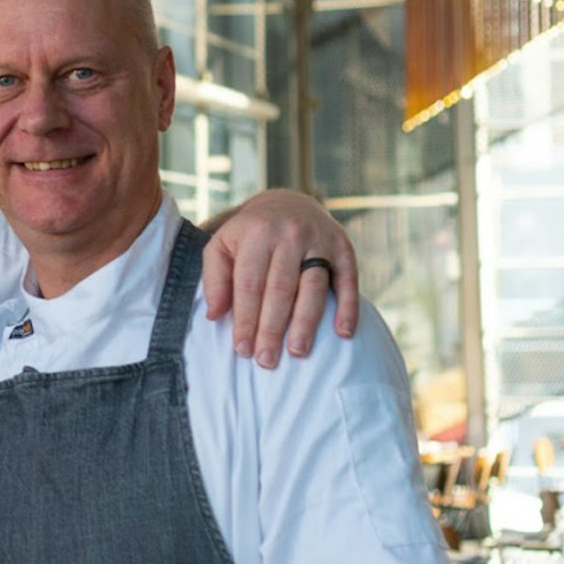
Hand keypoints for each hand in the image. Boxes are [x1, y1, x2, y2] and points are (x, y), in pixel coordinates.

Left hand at [201, 189, 361, 367]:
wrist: (288, 203)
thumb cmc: (249, 235)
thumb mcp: (222, 245)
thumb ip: (215, 278)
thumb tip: (215, 315)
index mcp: (257, 233)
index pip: (250, 284)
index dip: (246, 319)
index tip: (242, 349)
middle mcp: (290, 234)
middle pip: (281, 288)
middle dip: (272, 328)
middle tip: (267, 360)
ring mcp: (319, 240)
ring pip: (314, 286)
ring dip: (306, 322)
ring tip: (298, 352)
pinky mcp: (343, 247)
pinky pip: (348, 279)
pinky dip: (347, 306)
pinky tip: (343, 333)